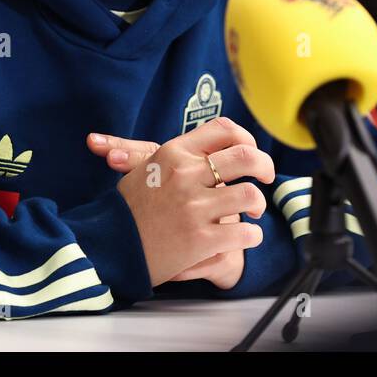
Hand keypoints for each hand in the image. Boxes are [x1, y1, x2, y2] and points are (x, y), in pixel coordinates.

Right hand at [86, 117, 275, 288]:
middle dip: (265, 166)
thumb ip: (178, 154)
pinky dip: (252, 236)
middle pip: (246, 157)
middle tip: (265, 177)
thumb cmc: (130, 208)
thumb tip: (207, 141)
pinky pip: (244, 233)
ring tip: (253, 212)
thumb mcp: (145, 169)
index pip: (223, 130)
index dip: (246, 138)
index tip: (250, 151)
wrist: (110, 247)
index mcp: (174, 153)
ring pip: (250, 194)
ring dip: (258, 204)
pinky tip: (245, 238)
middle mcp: (185, 175)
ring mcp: (193, 208)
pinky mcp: (200, 239)